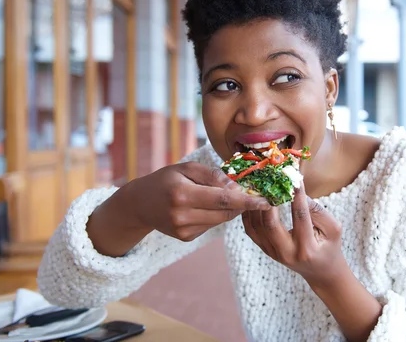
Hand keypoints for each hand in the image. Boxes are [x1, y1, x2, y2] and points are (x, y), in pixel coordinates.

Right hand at [88, 162, 271, 256]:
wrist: (139, 204)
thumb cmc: (165, 180)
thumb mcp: (186, 168)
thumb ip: (212, 175)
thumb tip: (237, 186)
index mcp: (182, 194)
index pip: (222, 199)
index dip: (247, 200)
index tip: (266, 201)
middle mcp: (183, 215)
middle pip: (225, 211)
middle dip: (242, 203)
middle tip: (253, 192)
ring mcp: (184, 230)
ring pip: (221, 220)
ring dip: (229, 208)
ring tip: (222, 194)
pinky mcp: (186, 238)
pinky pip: (211, 225)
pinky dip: (215, 215)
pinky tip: (203, 206)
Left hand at [241, 181, 346, 286]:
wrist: (321, 271)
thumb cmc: (330, 246)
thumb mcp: (333, 229)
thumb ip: (317, 210)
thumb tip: (297, 190)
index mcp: (306, 248)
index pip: (300, 217)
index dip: (297, 196)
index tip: (294, 178)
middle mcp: (287, 253)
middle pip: (270, 224)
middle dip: (269, 200)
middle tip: (270, 181)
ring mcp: (273, 253)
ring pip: (257, 226)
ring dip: (256, 205)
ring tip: (260, 187)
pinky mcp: (266, 250)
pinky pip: (251, 230)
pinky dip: (249, 214)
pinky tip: (254, 200)